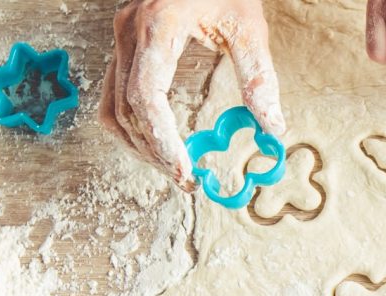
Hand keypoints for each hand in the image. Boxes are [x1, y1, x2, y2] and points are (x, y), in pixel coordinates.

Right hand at [101, 0, 285, 191]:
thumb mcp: (249, 26)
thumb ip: (258, 78)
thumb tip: (273, 128)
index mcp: (158, 26)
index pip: (146, 96)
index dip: (162, 139)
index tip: (184, 169)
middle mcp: (130, 32)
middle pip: (127, 108)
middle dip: (154, 151)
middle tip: (185, 179)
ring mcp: (121, 37)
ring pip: (112, 106)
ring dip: (139, 144)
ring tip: (171, 167)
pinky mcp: (123, 43)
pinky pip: (112, 93)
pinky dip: (130, 124)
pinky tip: (155, 142)